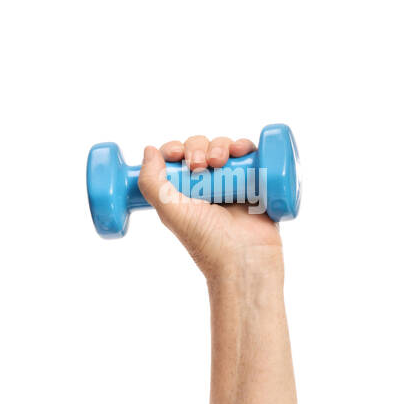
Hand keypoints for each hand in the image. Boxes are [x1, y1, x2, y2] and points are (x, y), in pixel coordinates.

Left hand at [137, 134, 283, 278]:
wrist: (246, 258)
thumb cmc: (207, 240)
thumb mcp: (171, 212)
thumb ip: (152, 183)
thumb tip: (147, 150)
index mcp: (182, 193)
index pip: (175, 159)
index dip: (174, 150)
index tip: (175, 155)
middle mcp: (206, 186)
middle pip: (199, 148)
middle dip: (197, 148)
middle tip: (200, 166)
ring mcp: (232, 184)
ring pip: (224, 148)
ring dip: (220, 145)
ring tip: (219, 162)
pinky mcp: (256, 183)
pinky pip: (251, 156)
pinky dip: (246, 147)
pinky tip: (242, 150)